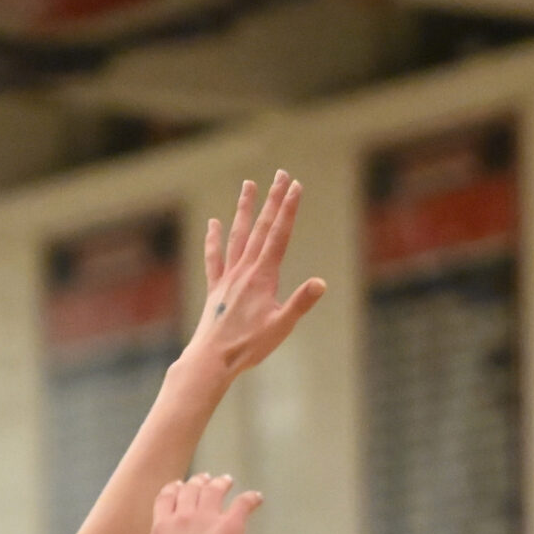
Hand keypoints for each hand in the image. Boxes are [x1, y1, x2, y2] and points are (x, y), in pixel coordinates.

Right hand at [148, 473, 262, 533]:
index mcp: (161, 528)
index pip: (166, 498)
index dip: (174, 489)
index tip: (179, 485)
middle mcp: (182, 518)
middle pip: (190, 489)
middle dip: (198, 482)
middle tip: (206, 479)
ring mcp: (206, 519)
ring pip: (213, 490)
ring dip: (220, 483)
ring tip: (226, 481)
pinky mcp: (230, 526)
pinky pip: (242, 503)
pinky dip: (251, 498)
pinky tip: (257, 497)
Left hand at [184, 172, 325, 380]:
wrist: (212, 358)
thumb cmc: (249, 345)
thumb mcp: (282, 326)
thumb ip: (300, 303)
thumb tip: (321, 283)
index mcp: (262, 276)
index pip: (279, 235)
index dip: (289, 209)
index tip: (296, 186)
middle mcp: (244, 270)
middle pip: (261, 228)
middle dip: (273, 200)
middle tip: (281, 175)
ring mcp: (228, 277)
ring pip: (237, 235)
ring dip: (244, 209)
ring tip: (248, 185)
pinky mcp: (216, 288)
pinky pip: (215, 257)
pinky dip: (214, 238)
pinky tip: (214, 223)